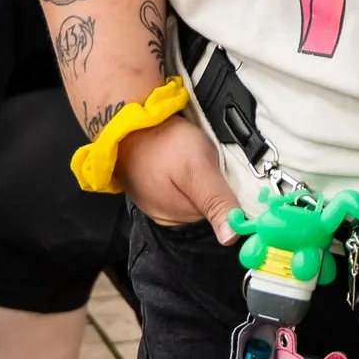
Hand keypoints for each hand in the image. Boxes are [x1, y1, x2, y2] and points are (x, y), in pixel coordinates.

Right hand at [113, 114, 241, 237]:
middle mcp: (170, 214)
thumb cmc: (161, 142)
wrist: (126, 120)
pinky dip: (188, 168)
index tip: (228, 169)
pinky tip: (182, 154)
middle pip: (210, 202)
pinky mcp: (155, 184)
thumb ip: (216, 202)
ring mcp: (160, 200)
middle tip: (208, 156)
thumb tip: (232, 238)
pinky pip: (181, 182)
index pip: (222, 213)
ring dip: (202, 173)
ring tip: (193, 152)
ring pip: (196, 191)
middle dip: (216, 180)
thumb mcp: (197, 170)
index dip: (232, 191)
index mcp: (181, 217)